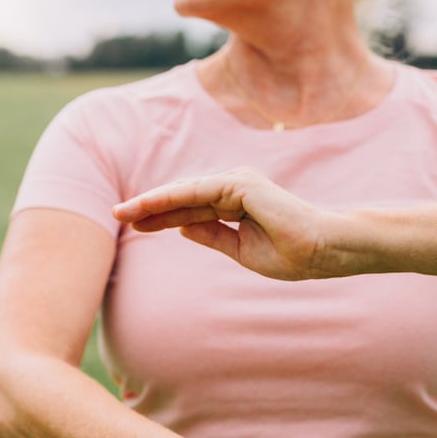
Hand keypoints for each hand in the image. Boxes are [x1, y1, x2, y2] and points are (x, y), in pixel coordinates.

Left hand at [113, 167, 346, 280]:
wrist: (319, 251)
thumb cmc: (288, 254)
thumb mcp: (239, 249)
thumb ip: (212, 235)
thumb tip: (182, 227)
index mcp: (235, 205)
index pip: (190, 210)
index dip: (161, 217)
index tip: (133, 224)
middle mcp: (234, 189)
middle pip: (183, 199)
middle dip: (150, 208)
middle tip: (116, 213)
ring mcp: (238, 184)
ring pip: (185, 194)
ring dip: (154, 202)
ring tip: (124, 211)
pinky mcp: (241, 184)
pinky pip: (198, 192)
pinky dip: (172, 198)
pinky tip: (149, 206)